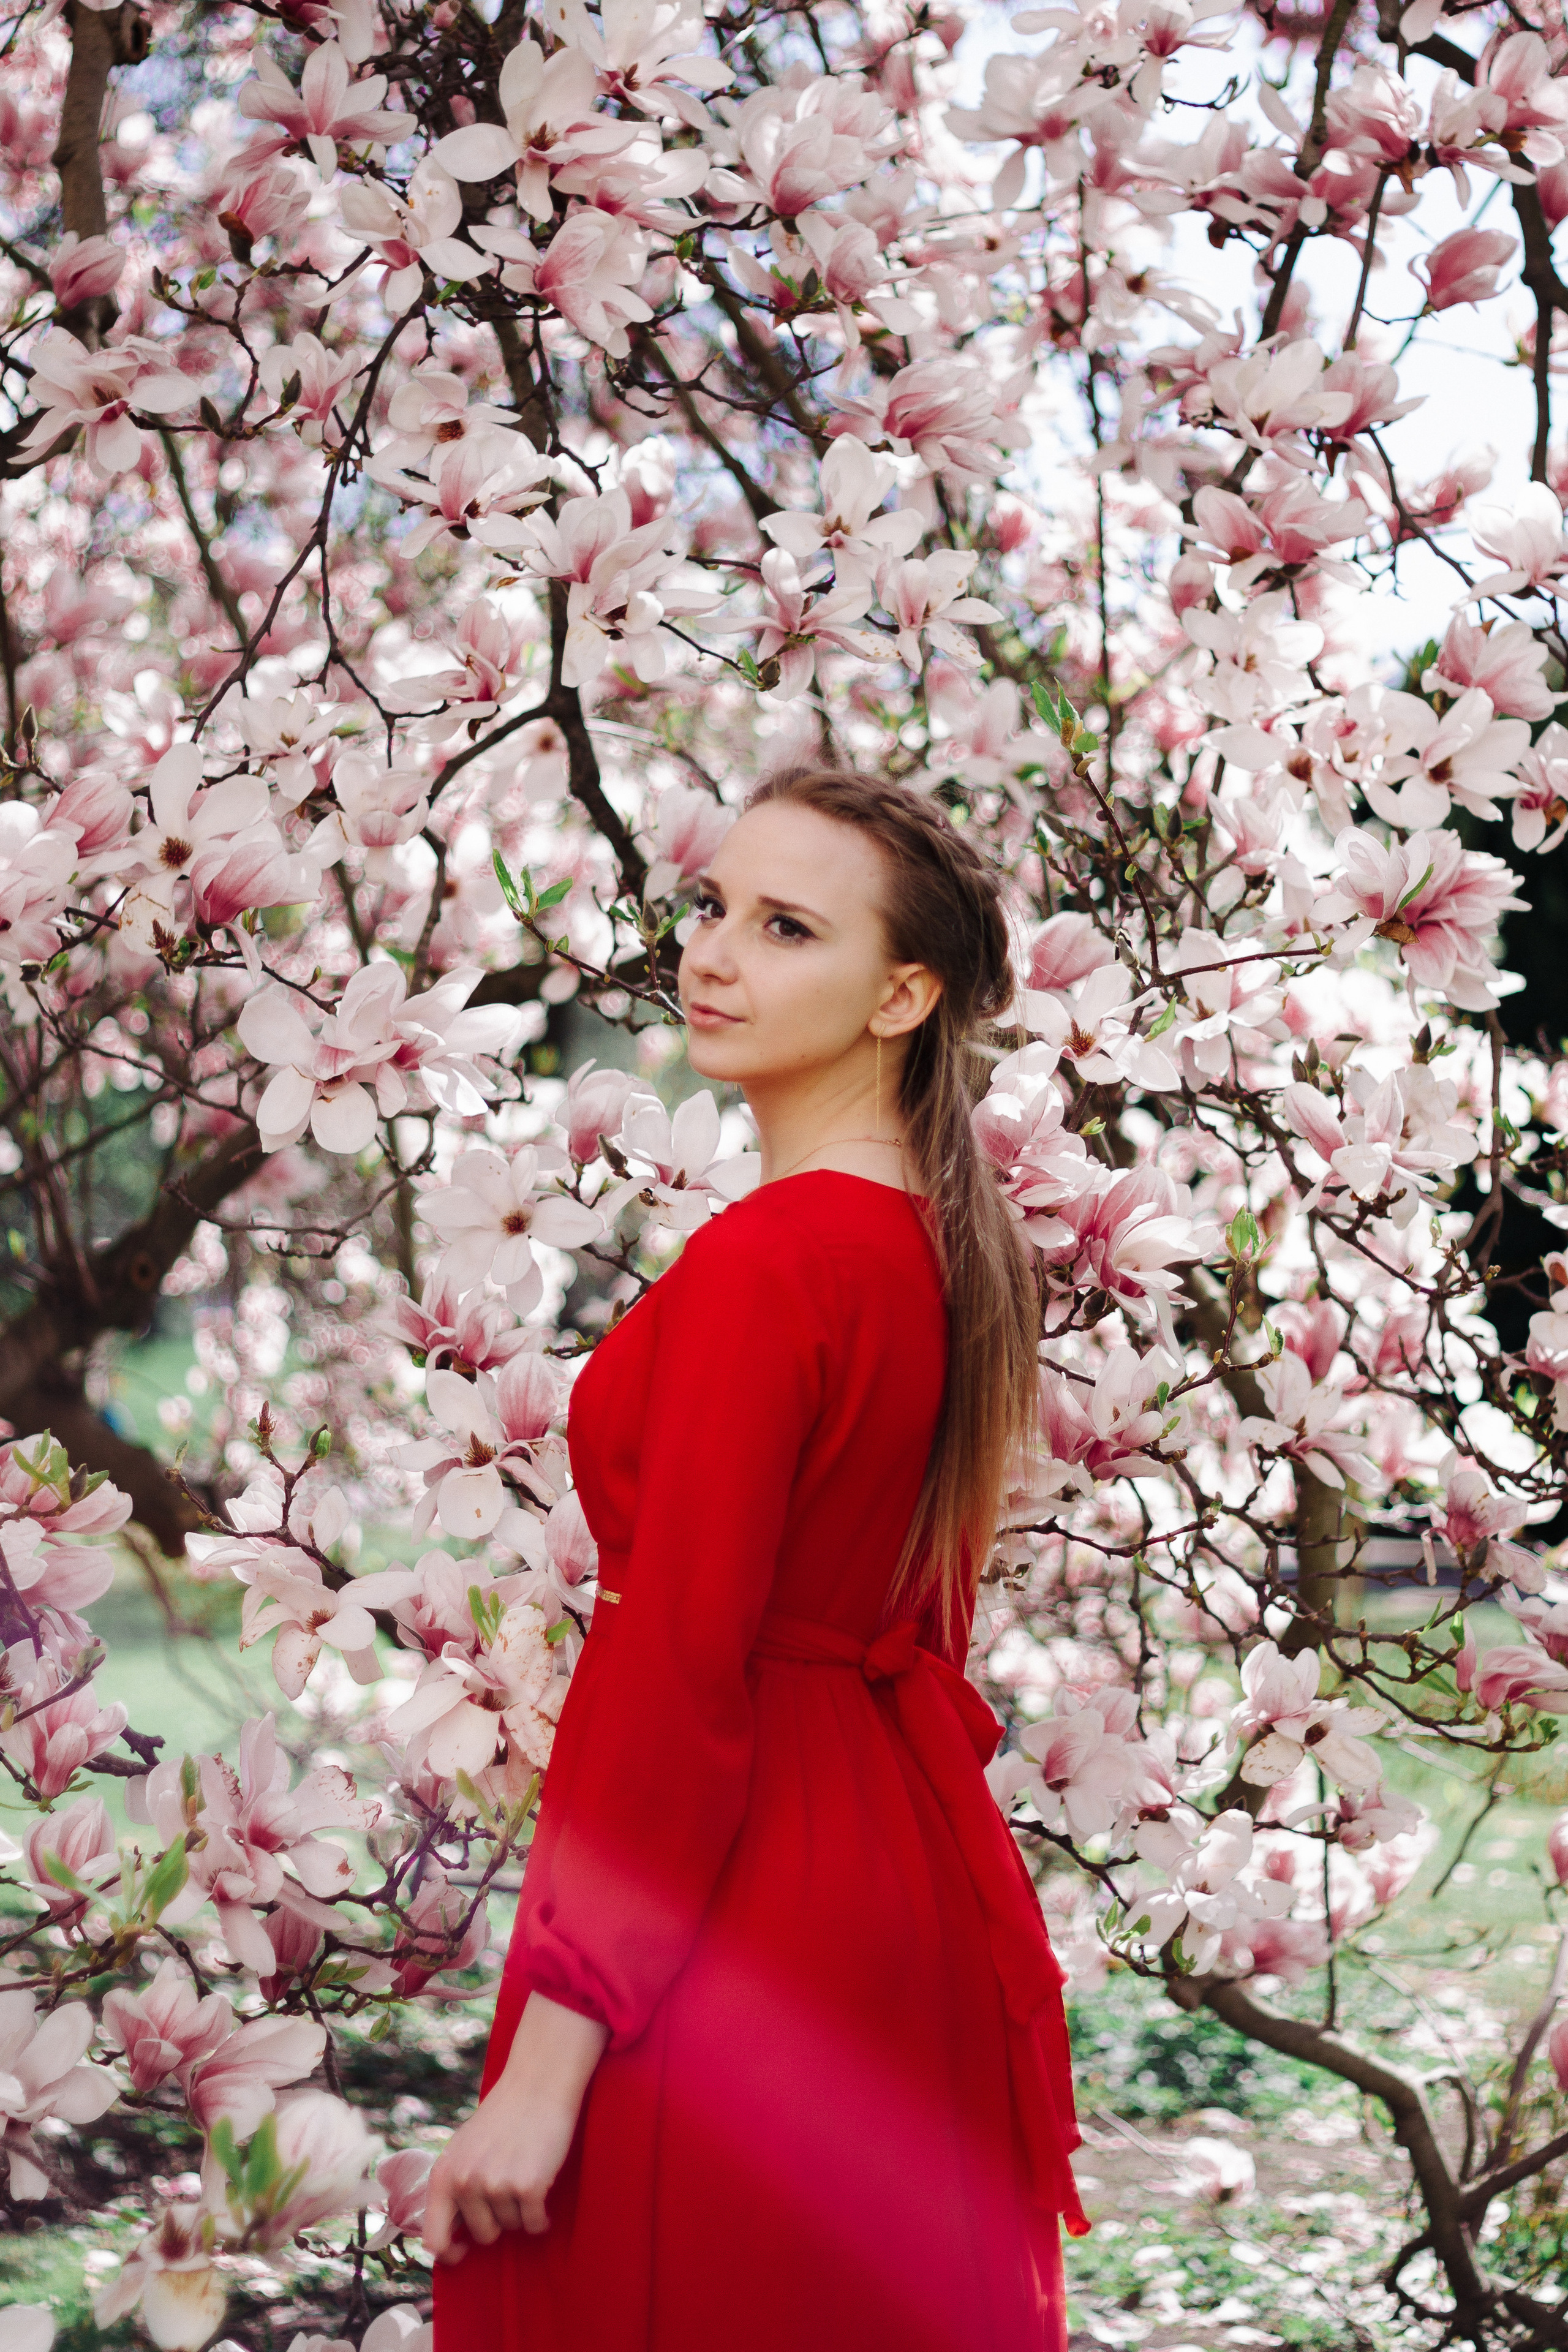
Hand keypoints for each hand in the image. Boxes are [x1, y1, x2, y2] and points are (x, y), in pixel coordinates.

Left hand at [424, 1990, 608, 2262]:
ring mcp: (495, 2185)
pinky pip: (535, 2223)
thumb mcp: (463, 2150)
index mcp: (443, 2175)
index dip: (449, 2255)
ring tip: (525, 2171)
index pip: (434, 2240)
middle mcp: (465, 2182)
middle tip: (510, 2184)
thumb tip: (447, 2240)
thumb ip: (453, 2188)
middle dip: (500, 2219)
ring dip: (522, 2209)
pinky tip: (543, 2185)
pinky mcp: (527, 2186)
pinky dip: (542, 2215)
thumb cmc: (502, 2119)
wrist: (537, 2084)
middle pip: (484, 2235)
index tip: (464, 2252)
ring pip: (512, 2227)